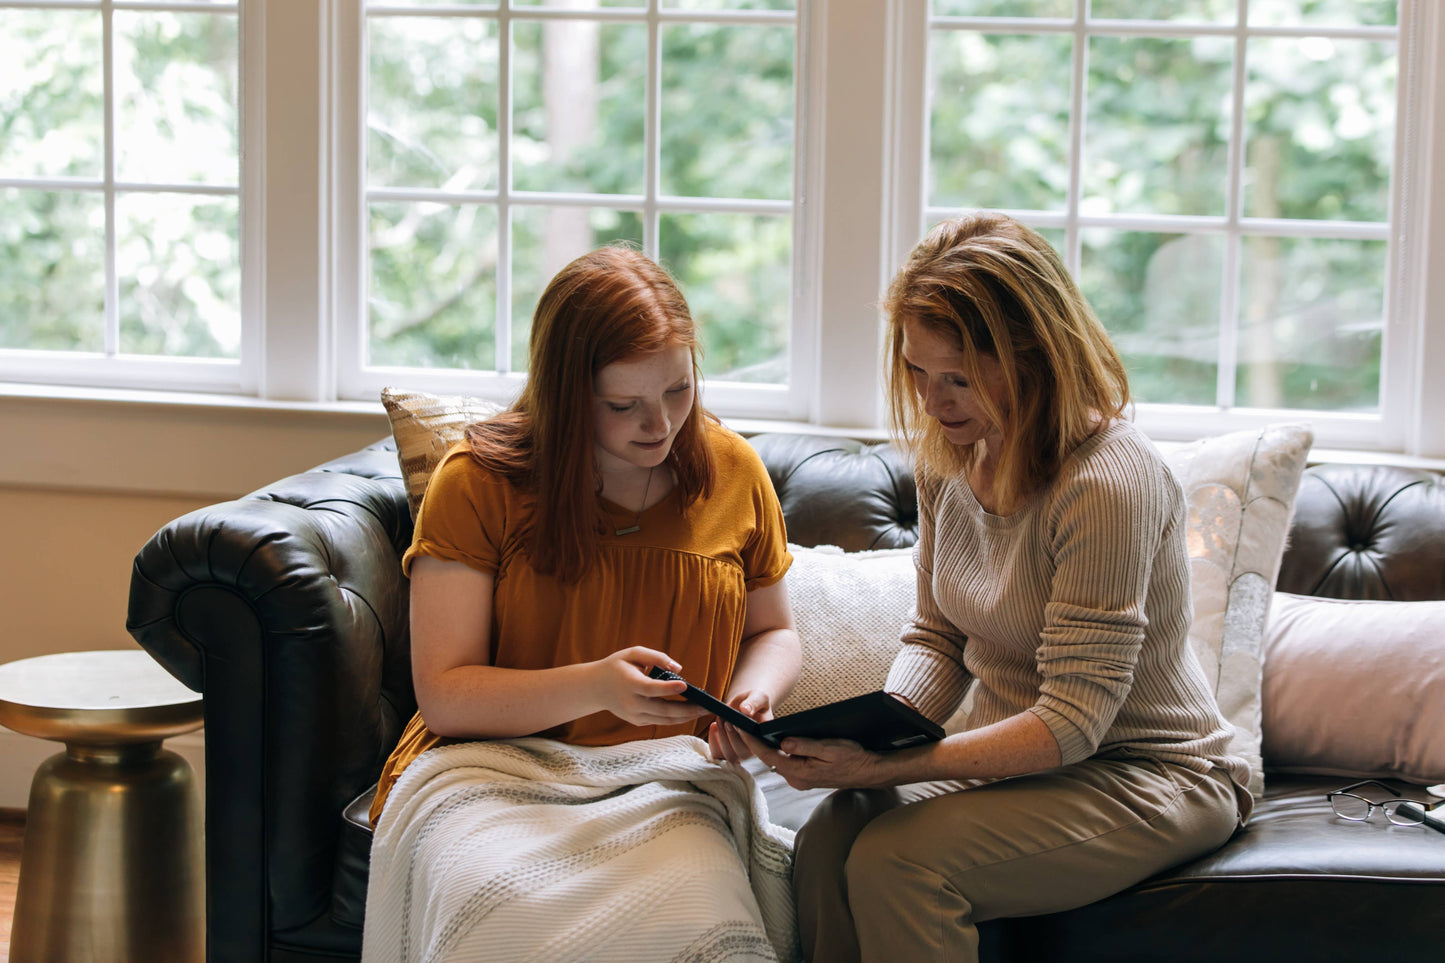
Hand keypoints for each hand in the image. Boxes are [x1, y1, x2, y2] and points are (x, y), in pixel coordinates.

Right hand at [587, 647, 707, 726]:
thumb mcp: (633, 653)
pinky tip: (690, 712)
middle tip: (707, 706)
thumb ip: (656, 657)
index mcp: (630, 684)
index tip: (686, 685)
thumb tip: (679, 669)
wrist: (595, 687)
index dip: (669, 689)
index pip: (651, 689)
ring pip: (665, 720)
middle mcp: (632, 703)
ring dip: (686, 716)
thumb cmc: (617, 666)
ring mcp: (634, 715)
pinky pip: (660, 721)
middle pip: (663, 710)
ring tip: (704, 710)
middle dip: (688, 709)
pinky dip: (676, 718)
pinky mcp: (637, 721)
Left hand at [707, 690, 773, 764]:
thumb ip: (754, 702)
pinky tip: (714, 726)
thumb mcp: (759, 697)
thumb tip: (745, 710)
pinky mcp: (727, 751)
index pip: (759, 747)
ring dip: (722, 738)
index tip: (738, 724)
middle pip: (743, 754)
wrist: (745, 704)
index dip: (747, 738)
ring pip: (729, 756)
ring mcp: (740, 752)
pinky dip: (713, 741)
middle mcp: (755, 749)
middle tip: (728, 720)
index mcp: (766, 738)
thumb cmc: (755, 701)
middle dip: (732, 736)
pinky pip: (718, 754)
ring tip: (721, 720)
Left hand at [735, 729, 893, 789]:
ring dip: (761, 746)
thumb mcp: (829, 748)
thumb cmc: (852, 758)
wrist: (867, 771)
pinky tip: (768, 739)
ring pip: (774, 761)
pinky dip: (773, 750)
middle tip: (736, 725)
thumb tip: (783, 743)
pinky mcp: (804, 775)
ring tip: (747, 728)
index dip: (752, 741)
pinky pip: (783, 762)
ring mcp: (799, 779)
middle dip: (751, 742)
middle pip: (767, 759)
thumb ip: (805, 746)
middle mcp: (796, 779)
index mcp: (800, 772)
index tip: (739, 728)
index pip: (768, 756)